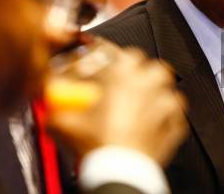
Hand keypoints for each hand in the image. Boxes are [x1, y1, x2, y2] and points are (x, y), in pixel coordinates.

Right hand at [47, 40, 187, 165]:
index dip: (104, 55)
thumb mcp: (63, 122)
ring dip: (155, 90)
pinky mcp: (175, 123)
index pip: (114, 51)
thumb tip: (47, 99)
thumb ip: (53, 105)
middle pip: (148, 64)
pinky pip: (176, 112)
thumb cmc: (98, 145)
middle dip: (137, 70)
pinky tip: (154, 121)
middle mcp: (147, 82)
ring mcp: (164, 102)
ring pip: (166, 85)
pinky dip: (167, 115)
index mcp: (121, 74)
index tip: (99, 62)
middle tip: (124, 82)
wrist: (119, 173)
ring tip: (143, 99)